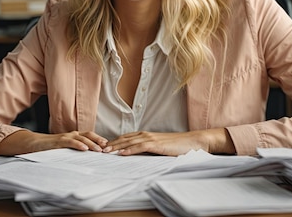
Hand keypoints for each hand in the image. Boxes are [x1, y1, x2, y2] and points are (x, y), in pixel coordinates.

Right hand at [0, 130, 107, 155]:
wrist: (32, 144)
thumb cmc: (49, 148)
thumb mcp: (64, 150)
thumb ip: (74, 151)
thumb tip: (87, 158)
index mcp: (74, 136)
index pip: (89, 136)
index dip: (99, 140)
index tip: (109, 147)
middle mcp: (71, 134)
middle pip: (88, 135)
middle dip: (99, 140)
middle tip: (108, 147)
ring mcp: (64, 137)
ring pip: (81, 138)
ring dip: (92, 143)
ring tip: (99, 150)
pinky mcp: (57, 141)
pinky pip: (70, 142)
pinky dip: (78, 145)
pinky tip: (85, 149)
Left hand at [103, 128, 234, 155]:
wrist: (193, 141)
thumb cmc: (177, 146)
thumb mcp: (160, 148)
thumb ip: (148, 150)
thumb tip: (137, 156)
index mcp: (146, 135)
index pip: (125, 138)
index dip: (113, 142)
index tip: (103, 147)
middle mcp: (146, 134)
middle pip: (123, 139)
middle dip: (110, 144)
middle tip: (98, 149)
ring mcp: (151, 138)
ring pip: (129, 142)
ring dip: (116, 147)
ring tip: (105, 152)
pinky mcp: (156, 144)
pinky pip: (139, 147)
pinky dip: (129, 150)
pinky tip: (121, 154)